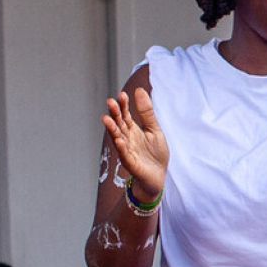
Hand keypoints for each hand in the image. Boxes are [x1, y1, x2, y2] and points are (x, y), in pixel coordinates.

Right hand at [101, 87, 169, 201]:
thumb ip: (147, 113)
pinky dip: (121, 147)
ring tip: (107, 119)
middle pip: (119, 124)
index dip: (123, 105)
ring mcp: (126, 150)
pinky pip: (124, 154)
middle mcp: (126, 138)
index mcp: (132, 129)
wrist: (159, 175)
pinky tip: (119, 140)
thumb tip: (139, 90)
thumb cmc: (155, 153)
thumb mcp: (154, 129)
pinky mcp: (130, 162)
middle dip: (114, 114)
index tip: (122, 95)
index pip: (125, 115)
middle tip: (110, 102)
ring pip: (117, 137)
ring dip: (112, 129)